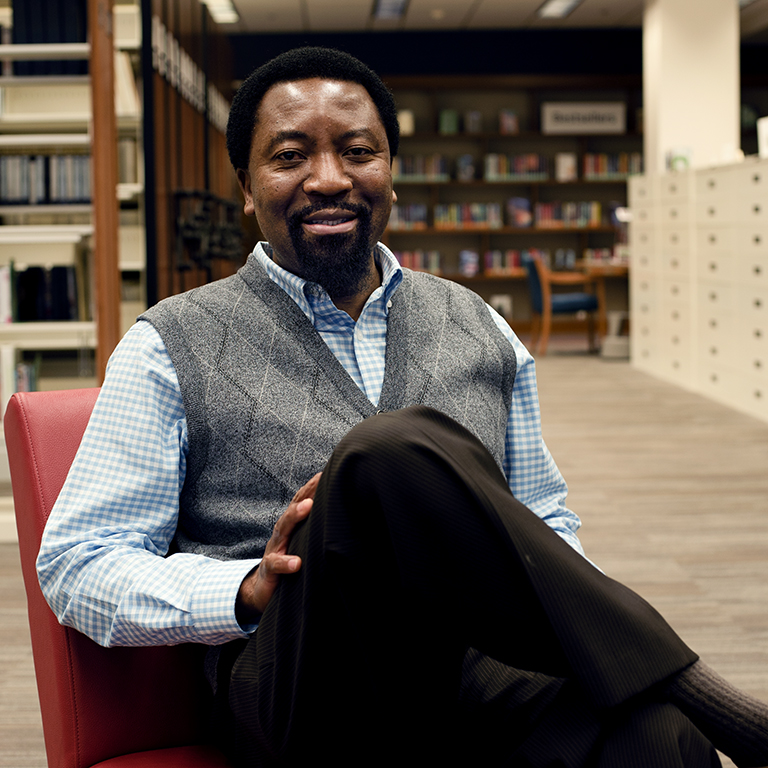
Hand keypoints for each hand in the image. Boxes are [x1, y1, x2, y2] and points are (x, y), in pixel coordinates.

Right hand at [235, 473, 320, 624]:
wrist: (263, 589)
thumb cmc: (290, 563)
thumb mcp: (304, 545)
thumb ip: (318, 531)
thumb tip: (345, 518)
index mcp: (293, 527)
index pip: (302, 502)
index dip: (312, 487)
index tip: (326, 472)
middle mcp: (283, 533)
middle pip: (293, 509)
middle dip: (306, 493)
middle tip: (320, 480)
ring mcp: (275, 549)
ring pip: (282, 529)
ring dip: (295, 516)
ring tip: (308, 506)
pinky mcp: (269, 570)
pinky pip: (275, 564)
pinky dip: (286, 562)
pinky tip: (296, 562)